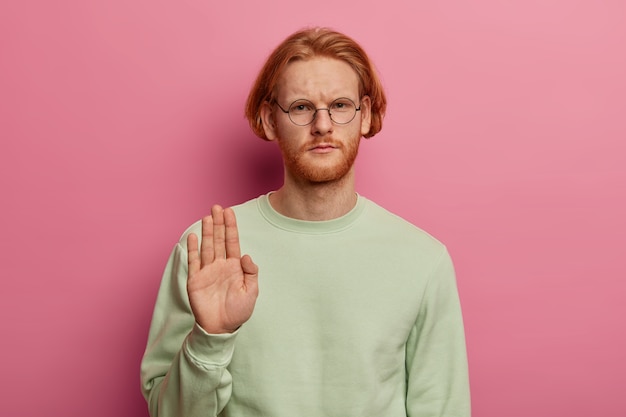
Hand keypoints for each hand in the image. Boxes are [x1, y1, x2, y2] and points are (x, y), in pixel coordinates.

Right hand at [186, 205, 258, 333]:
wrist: (221, 328)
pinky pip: (194, 261)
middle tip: (217, 207)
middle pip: (218, 240)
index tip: (230, 212)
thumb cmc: (238, 311)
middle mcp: (220, 265)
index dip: (231, 227)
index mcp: (234, 267)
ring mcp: (207, 271)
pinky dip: (193, 249)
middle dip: (218, 223)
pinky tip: (194, 236)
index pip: (232, 242)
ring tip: (208, 217)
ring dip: (207, 232)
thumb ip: (251, 272)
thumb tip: (246, 255)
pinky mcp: (195, 280)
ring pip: (207, 247)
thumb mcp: (251, 291)